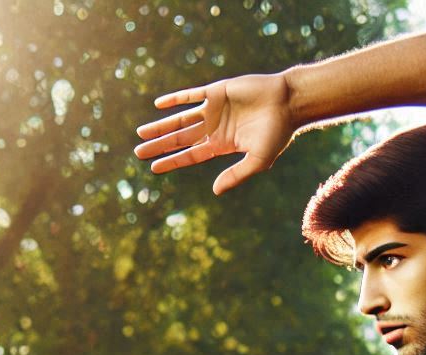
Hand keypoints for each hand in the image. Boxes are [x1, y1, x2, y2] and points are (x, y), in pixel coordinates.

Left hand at [134, 72, 295, 195]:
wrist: (287, 103)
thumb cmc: (277, 134)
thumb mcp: (257, 161)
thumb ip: (236, 175)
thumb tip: (215, 192)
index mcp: (222, 146)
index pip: (191, 155)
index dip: (172, 161)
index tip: (153, 168)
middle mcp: (214, 128)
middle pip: (180, 139)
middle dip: (159, 145)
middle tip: (138, 153)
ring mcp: (214, 109)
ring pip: (181, 119)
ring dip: (161, 126)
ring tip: (140, 133)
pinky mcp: (217, 91)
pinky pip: (191, 95)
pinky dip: (176, 100)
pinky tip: (159, 105)